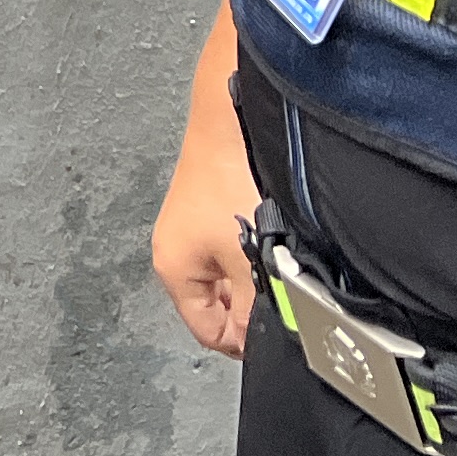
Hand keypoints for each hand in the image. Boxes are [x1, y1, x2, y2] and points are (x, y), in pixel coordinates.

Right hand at [154, 1, 260, 357]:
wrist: (236, 116)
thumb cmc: (231, 179)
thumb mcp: (250, 264)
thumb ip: (258, 312)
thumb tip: (271, 339)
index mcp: (172, 269)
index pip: (211, 332)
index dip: (248, 339)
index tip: (279, 328)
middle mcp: (178, 247)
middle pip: (225, 302)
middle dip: (255, 301)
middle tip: (284, 288)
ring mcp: (198, 223)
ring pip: (238, 270)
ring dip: (261, 269)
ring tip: (283, 251)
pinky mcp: (219, 200)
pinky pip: (244, 240)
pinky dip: (263, 241)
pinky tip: (281, 227)